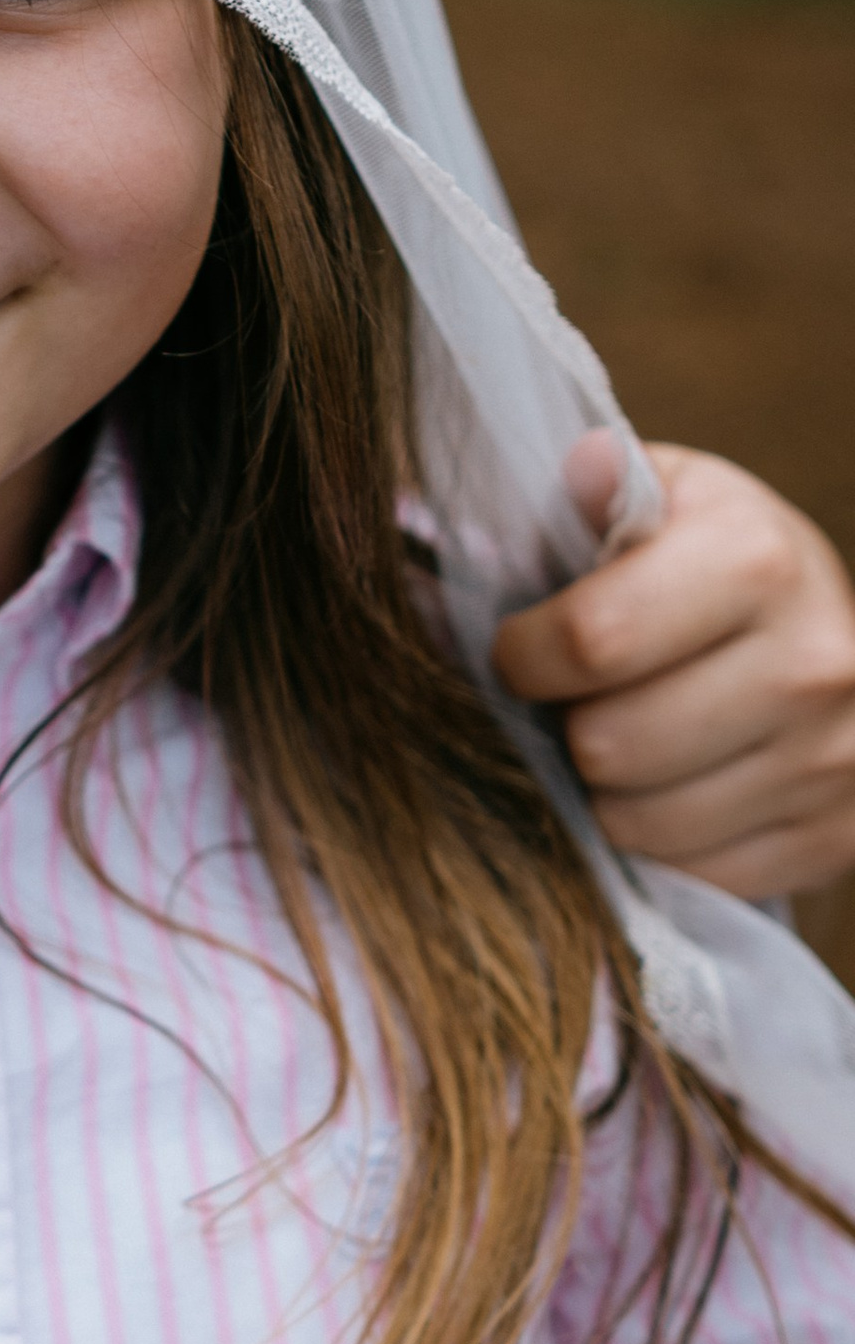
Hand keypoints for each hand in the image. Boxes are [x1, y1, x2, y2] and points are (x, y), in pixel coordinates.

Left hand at [492, 436, 854, 901]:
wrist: (821, 627)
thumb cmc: (702, 556)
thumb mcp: (653, 496)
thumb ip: (591, 491)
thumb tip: (581, 469)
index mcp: (756, 556)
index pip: (592, 638)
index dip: (523, 654)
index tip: (519, 647)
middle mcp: (814, 660)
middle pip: (609, 747)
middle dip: (566, 727)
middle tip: (576, 702)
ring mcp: (836, 759)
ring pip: (642, 825)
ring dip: (606, 792)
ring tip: (622, 738)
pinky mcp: (839, 835)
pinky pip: (695, 874)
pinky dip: (662, 842)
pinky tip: (671, 785)